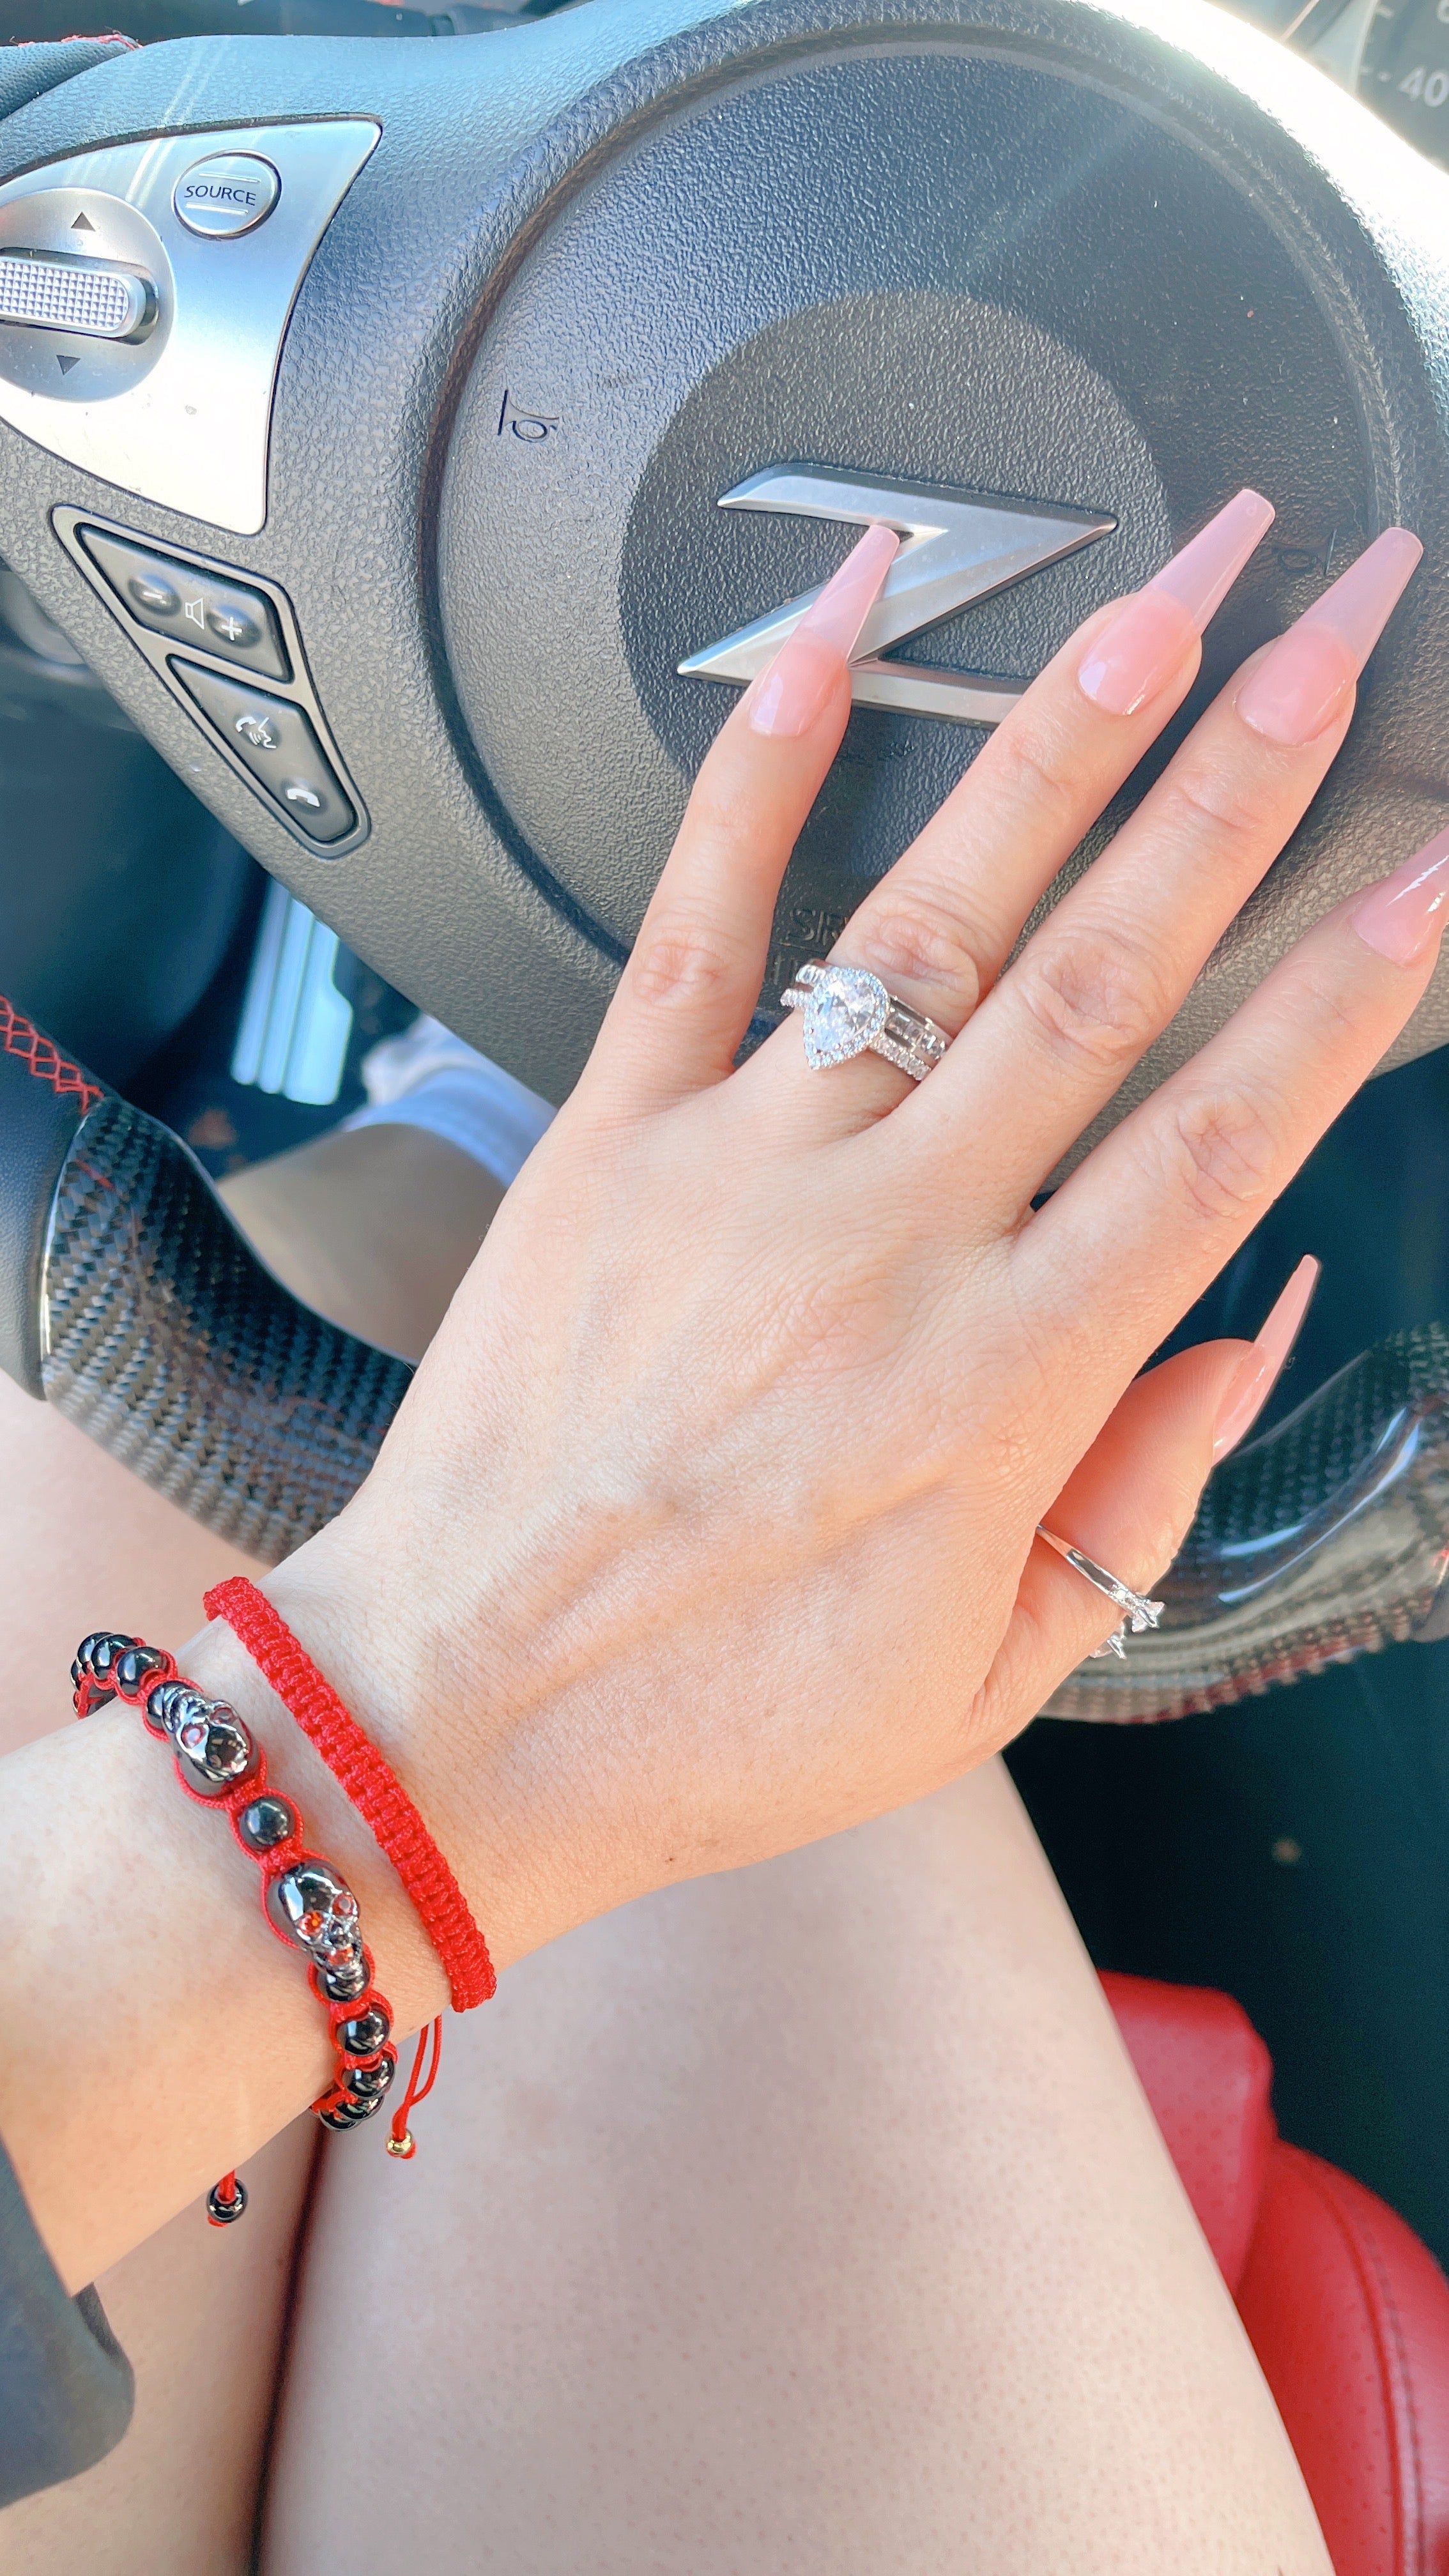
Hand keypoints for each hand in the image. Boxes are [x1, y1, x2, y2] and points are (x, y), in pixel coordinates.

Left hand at [267, 494, 1438, 1967]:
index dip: (1346, 983)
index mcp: (1004, 1380)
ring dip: (1065, 737)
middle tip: (1336, 622)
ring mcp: (741, 1169)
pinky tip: (835, 625)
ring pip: (935, 914)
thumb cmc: (718, 1715)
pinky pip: (696, 918)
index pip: (1226, 1135)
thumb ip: (1139, 1491)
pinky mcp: (607, 1134)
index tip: (1425, 862)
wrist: (457, 1712)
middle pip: (1109, 968)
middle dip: (1244, 776)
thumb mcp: (985, 1678)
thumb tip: (1247, 1320)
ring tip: (1168, 592)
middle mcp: (889, 1243)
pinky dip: (762, 762)